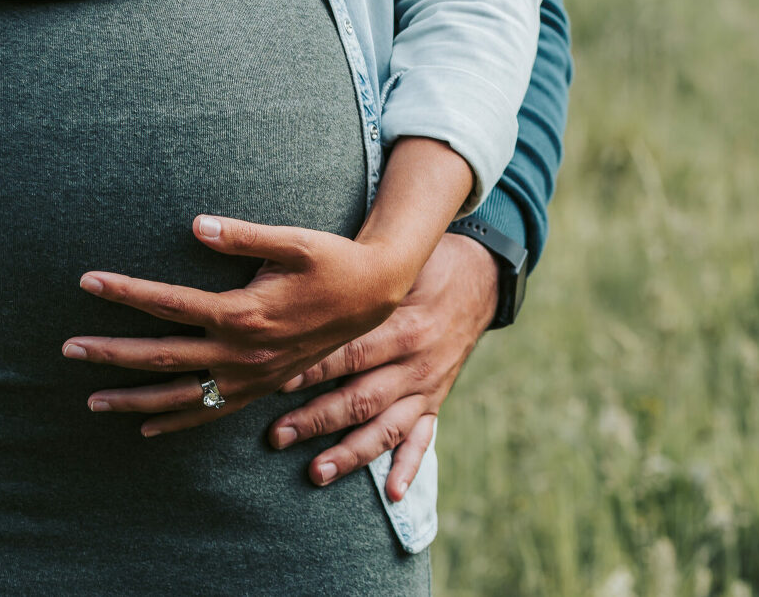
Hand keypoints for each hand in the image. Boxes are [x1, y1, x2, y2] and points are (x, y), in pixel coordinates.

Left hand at [64, 214, 421, 435]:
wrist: (375, 295)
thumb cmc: (331, 260)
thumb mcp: (293, 239)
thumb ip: (242, 234)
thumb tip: (195, 223)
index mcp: (244, 312)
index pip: (169, 303)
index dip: (125, 291)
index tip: (86, 281)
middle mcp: (242, 351)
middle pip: (163, 356)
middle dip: (112, 353)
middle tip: (68, 349)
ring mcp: (251, 375)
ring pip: (181, 395)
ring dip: (133, 398)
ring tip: (91, 400)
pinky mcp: (261, 386)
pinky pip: (210, 411)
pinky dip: (176, 420)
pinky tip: (145, 426)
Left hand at [269, 231, 498, 499]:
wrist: (480, 277)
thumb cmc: (425, 265)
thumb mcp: (395, 265)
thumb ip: (354, 277)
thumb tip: (292, 268)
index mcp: (405, 326)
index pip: (353, 352)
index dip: (315, 368)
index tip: (278, 380)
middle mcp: (418, 362)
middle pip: (363, 397)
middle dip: (319, 419)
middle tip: (277, 435)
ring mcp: (429, 386)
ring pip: (387, 427)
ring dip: (351, 453)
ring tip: (316, 472)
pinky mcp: (437, 401)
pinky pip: (424, 439)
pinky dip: (409, 467)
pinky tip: (393, 494)